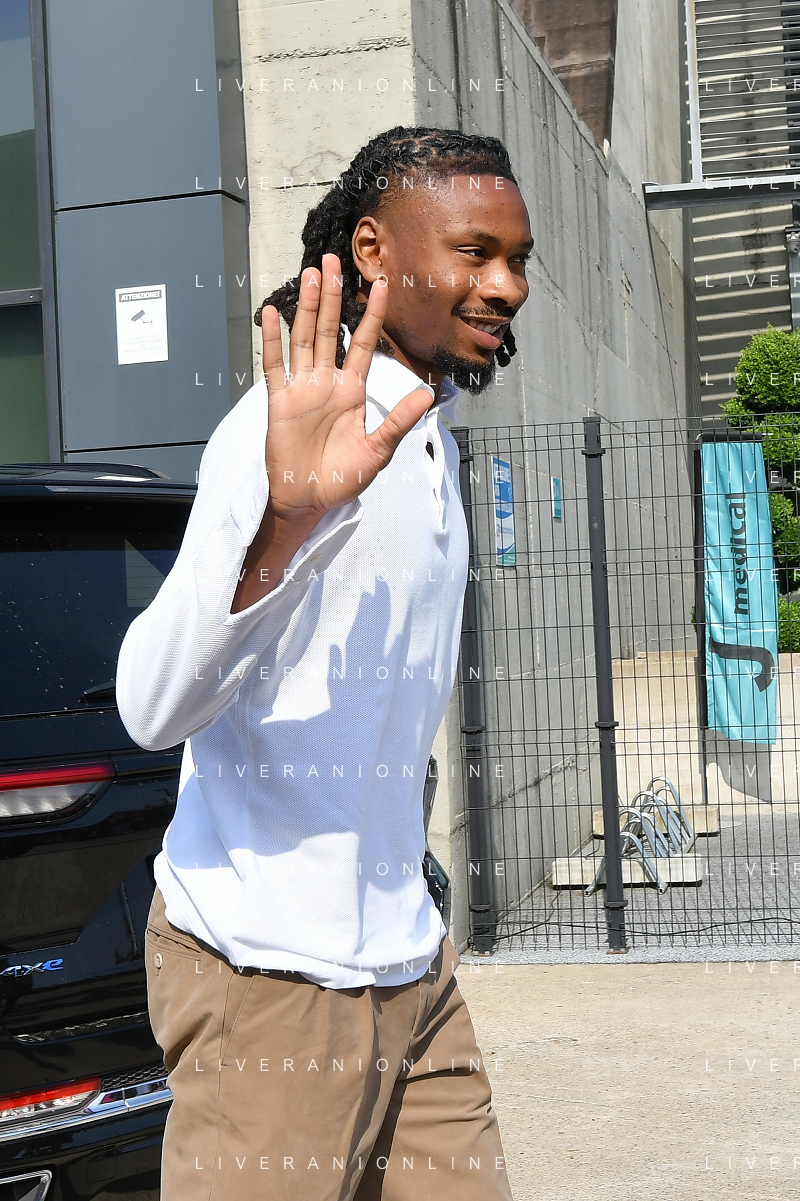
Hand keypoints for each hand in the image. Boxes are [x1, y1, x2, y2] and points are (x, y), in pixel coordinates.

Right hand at [262, 253, 430, 524]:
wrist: (309, 500)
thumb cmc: (342, 479)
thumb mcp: (377, 451)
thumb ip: (398, 421)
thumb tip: (427, 395)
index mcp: (352, 391)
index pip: (363, 342)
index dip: (371, 314)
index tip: (380, 284)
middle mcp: (327, 383)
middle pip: (330, 330)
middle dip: (333, 296)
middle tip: (333, 260)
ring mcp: (302, 389)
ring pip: (305, 338)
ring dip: (308, 307)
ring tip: (312, 274)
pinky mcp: (280, 401)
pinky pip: (275, 365)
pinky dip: (273, 339)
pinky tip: (273, 311)